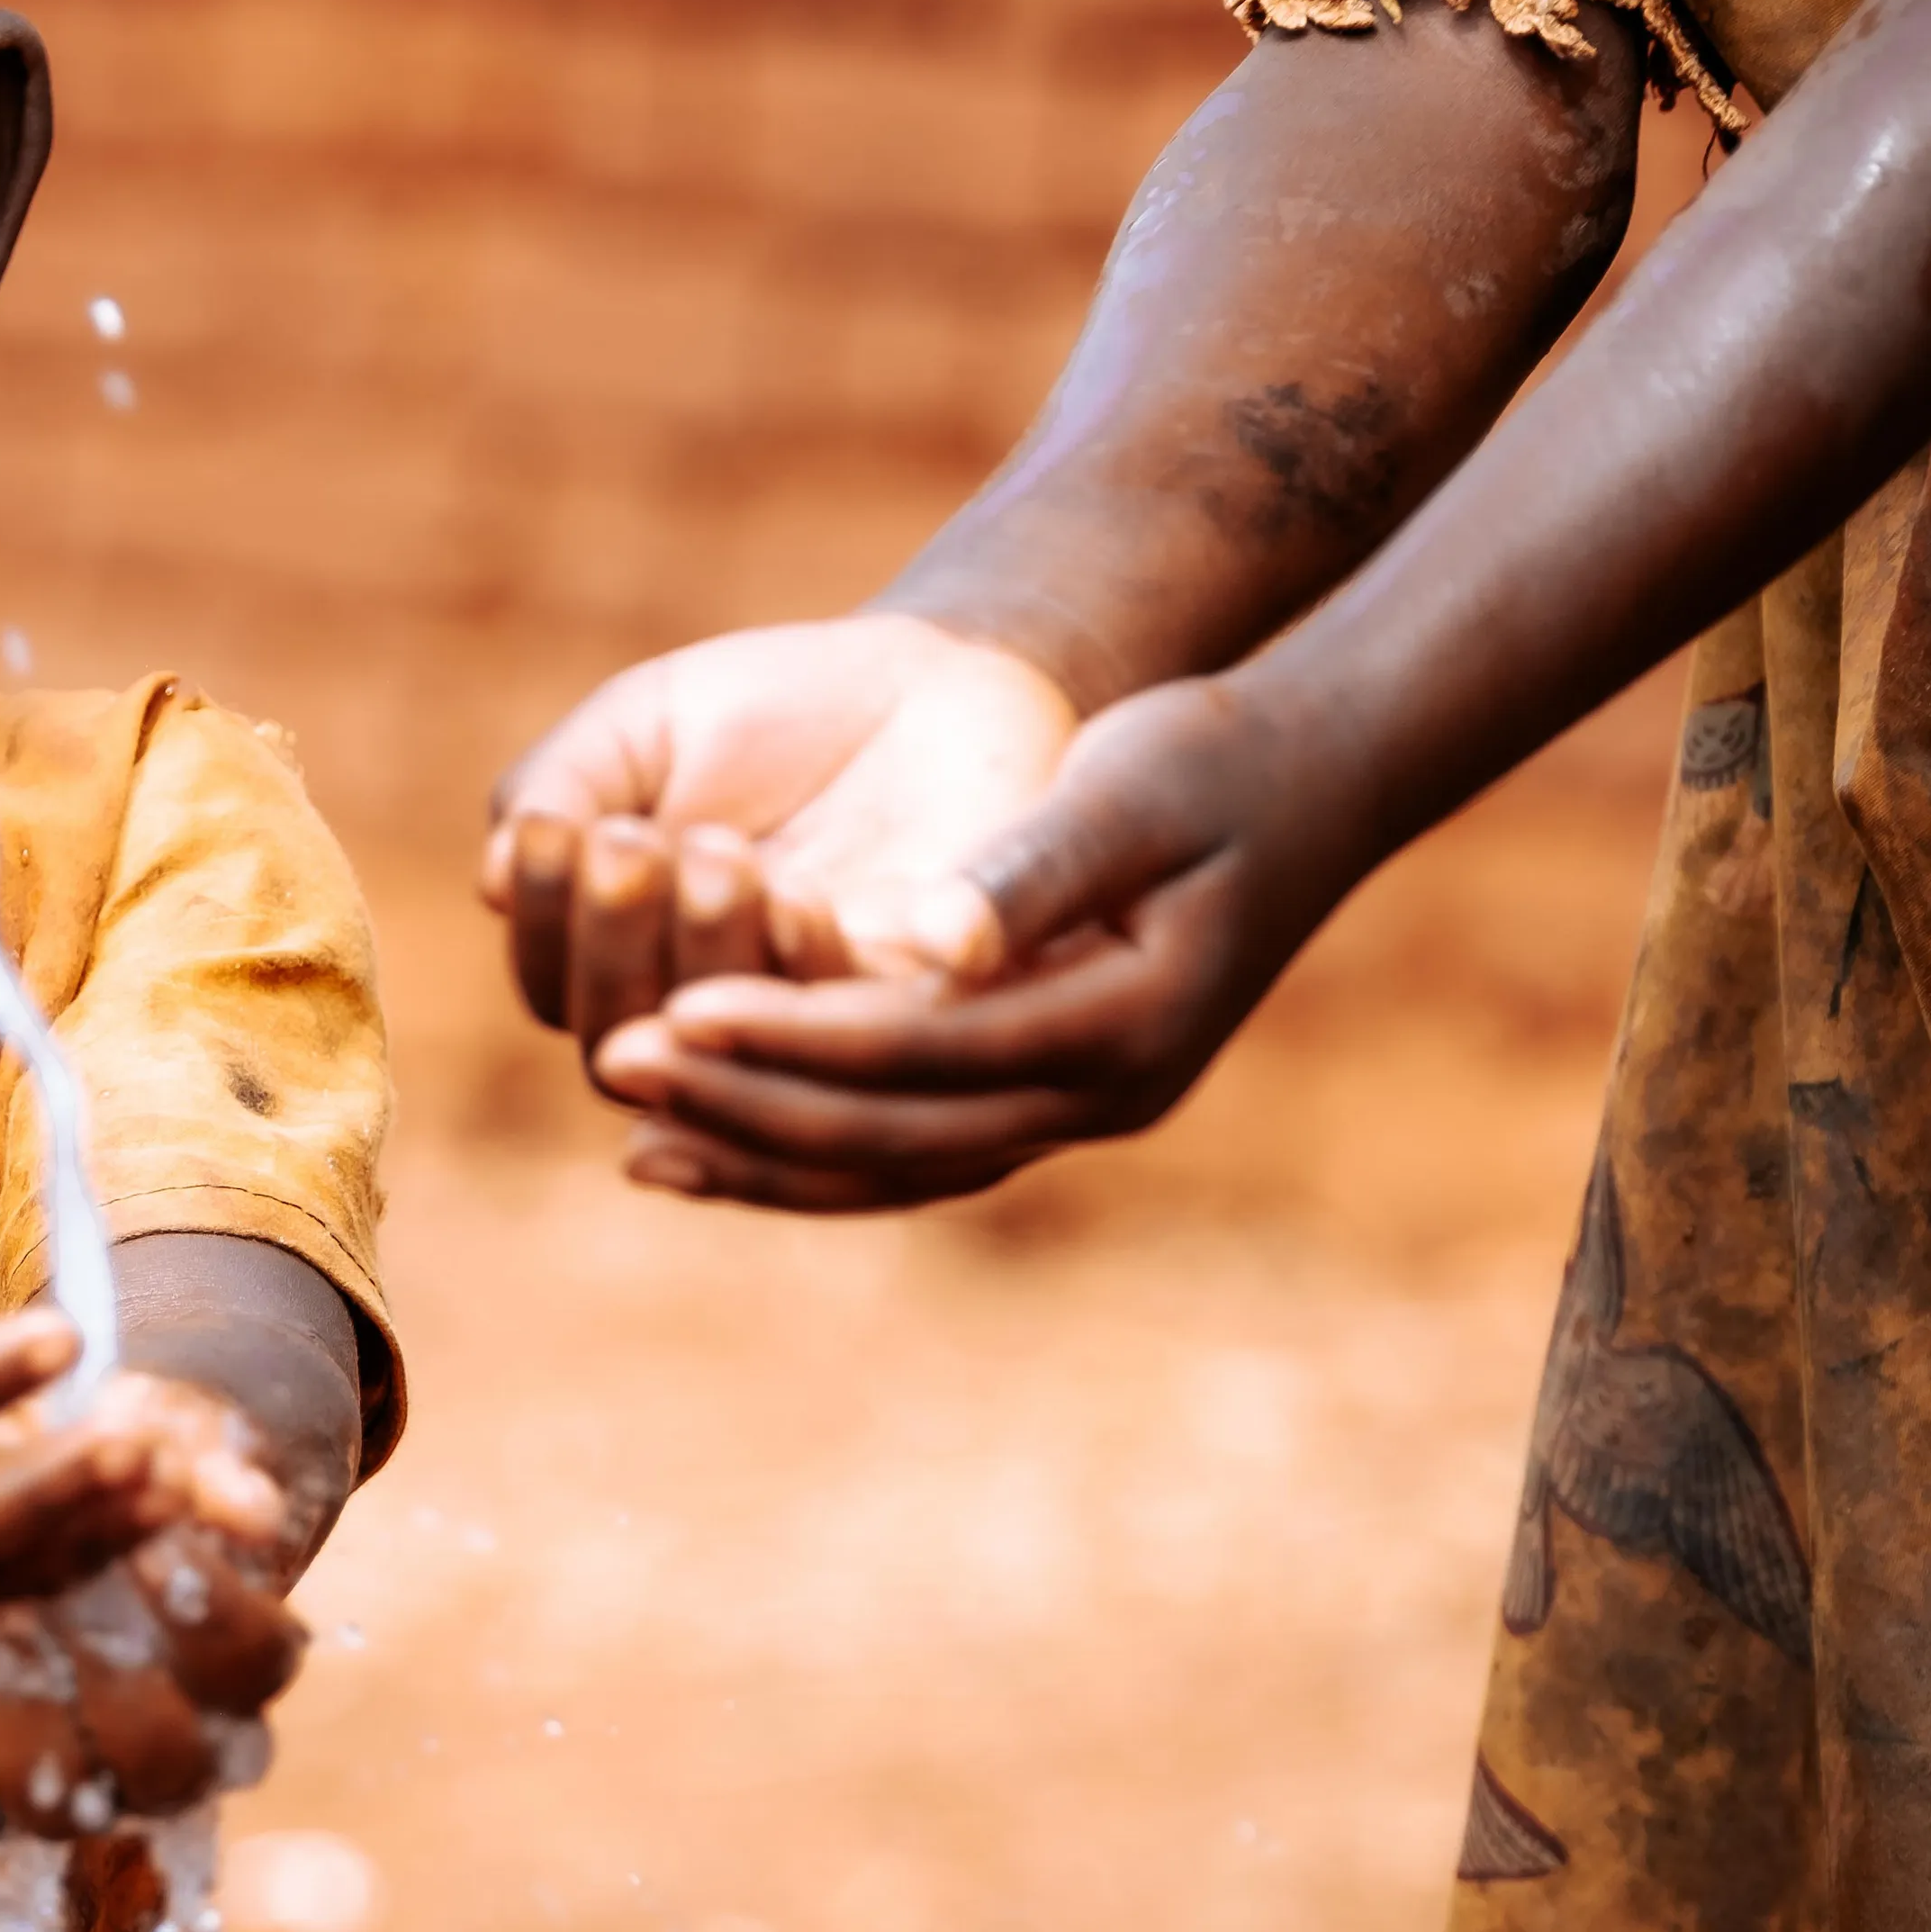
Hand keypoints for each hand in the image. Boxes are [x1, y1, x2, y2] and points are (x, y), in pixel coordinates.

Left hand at [0, 1378, 308, 1840]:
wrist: (9, 1492)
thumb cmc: (109, 1472)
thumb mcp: (158, 1443)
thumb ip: (208, 1477)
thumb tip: (256, 1515)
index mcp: (231, 1663)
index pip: (257, 1665)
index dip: (215, 1610)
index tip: (155, 1541)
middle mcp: (167, 1742)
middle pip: (172, 1767)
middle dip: (119, 1688)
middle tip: (65, 1605)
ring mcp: (74, 1776)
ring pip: (64, 1805)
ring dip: (24, 1722)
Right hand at [483, 615, 1081, 1054]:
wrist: (936, 674)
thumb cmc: (770, 707)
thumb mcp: (639, 726)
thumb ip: (557, 785)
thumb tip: (491, 876)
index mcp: (626, 953)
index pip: (554, 984)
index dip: (540, 920)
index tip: (549, 829)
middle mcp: (706, 1013)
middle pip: (621, 1046)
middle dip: (616, 945)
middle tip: (634, 844)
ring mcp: (805, 1022)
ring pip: (725, 1054)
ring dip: (704, 956)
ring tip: (718, 852)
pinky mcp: (911, 1008)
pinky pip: (848, 1035)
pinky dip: (805, 971)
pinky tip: (794, 891)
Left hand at [586, 672, 1366, 1208]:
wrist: (1314, 786)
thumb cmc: (1214, 762)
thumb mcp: (1133, 785)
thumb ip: (1031, 866)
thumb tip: (923, 938)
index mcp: (1120, 1022)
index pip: (922, 1049)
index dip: (791, 1037)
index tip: (672, 1009)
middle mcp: (1101, 1096)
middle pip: (896, 1133)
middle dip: (749, 1106)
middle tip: (616, 1065)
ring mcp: (1081, 1112)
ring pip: (899, 1169)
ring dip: (767, 1160)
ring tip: (637, 1140)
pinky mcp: (1048, 1099)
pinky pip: (914, 1154)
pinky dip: (814, 1155)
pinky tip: (717, 1141)